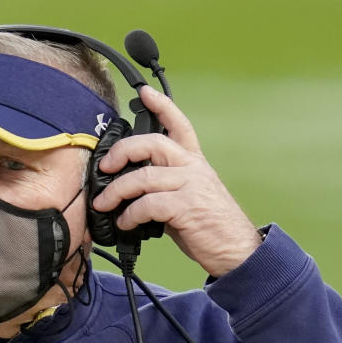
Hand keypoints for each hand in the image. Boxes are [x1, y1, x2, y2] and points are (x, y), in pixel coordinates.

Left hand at [92, 85, 260, 276]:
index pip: (179, 124)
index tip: (144, 92)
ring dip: (116, 191)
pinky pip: (147, 205)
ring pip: (143, 177)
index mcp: (194, 162)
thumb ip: (164, 186)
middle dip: (121, 152)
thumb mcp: (188, 196)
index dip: (162, 105)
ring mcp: (190, 186)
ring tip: (104, 203)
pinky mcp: (186, 207)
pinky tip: (125, 223)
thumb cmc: (209, 226)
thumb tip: (128, 191)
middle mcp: (192, 168)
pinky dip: (129, 215)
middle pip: (151, 143)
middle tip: (105, 166)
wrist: (237, 250)